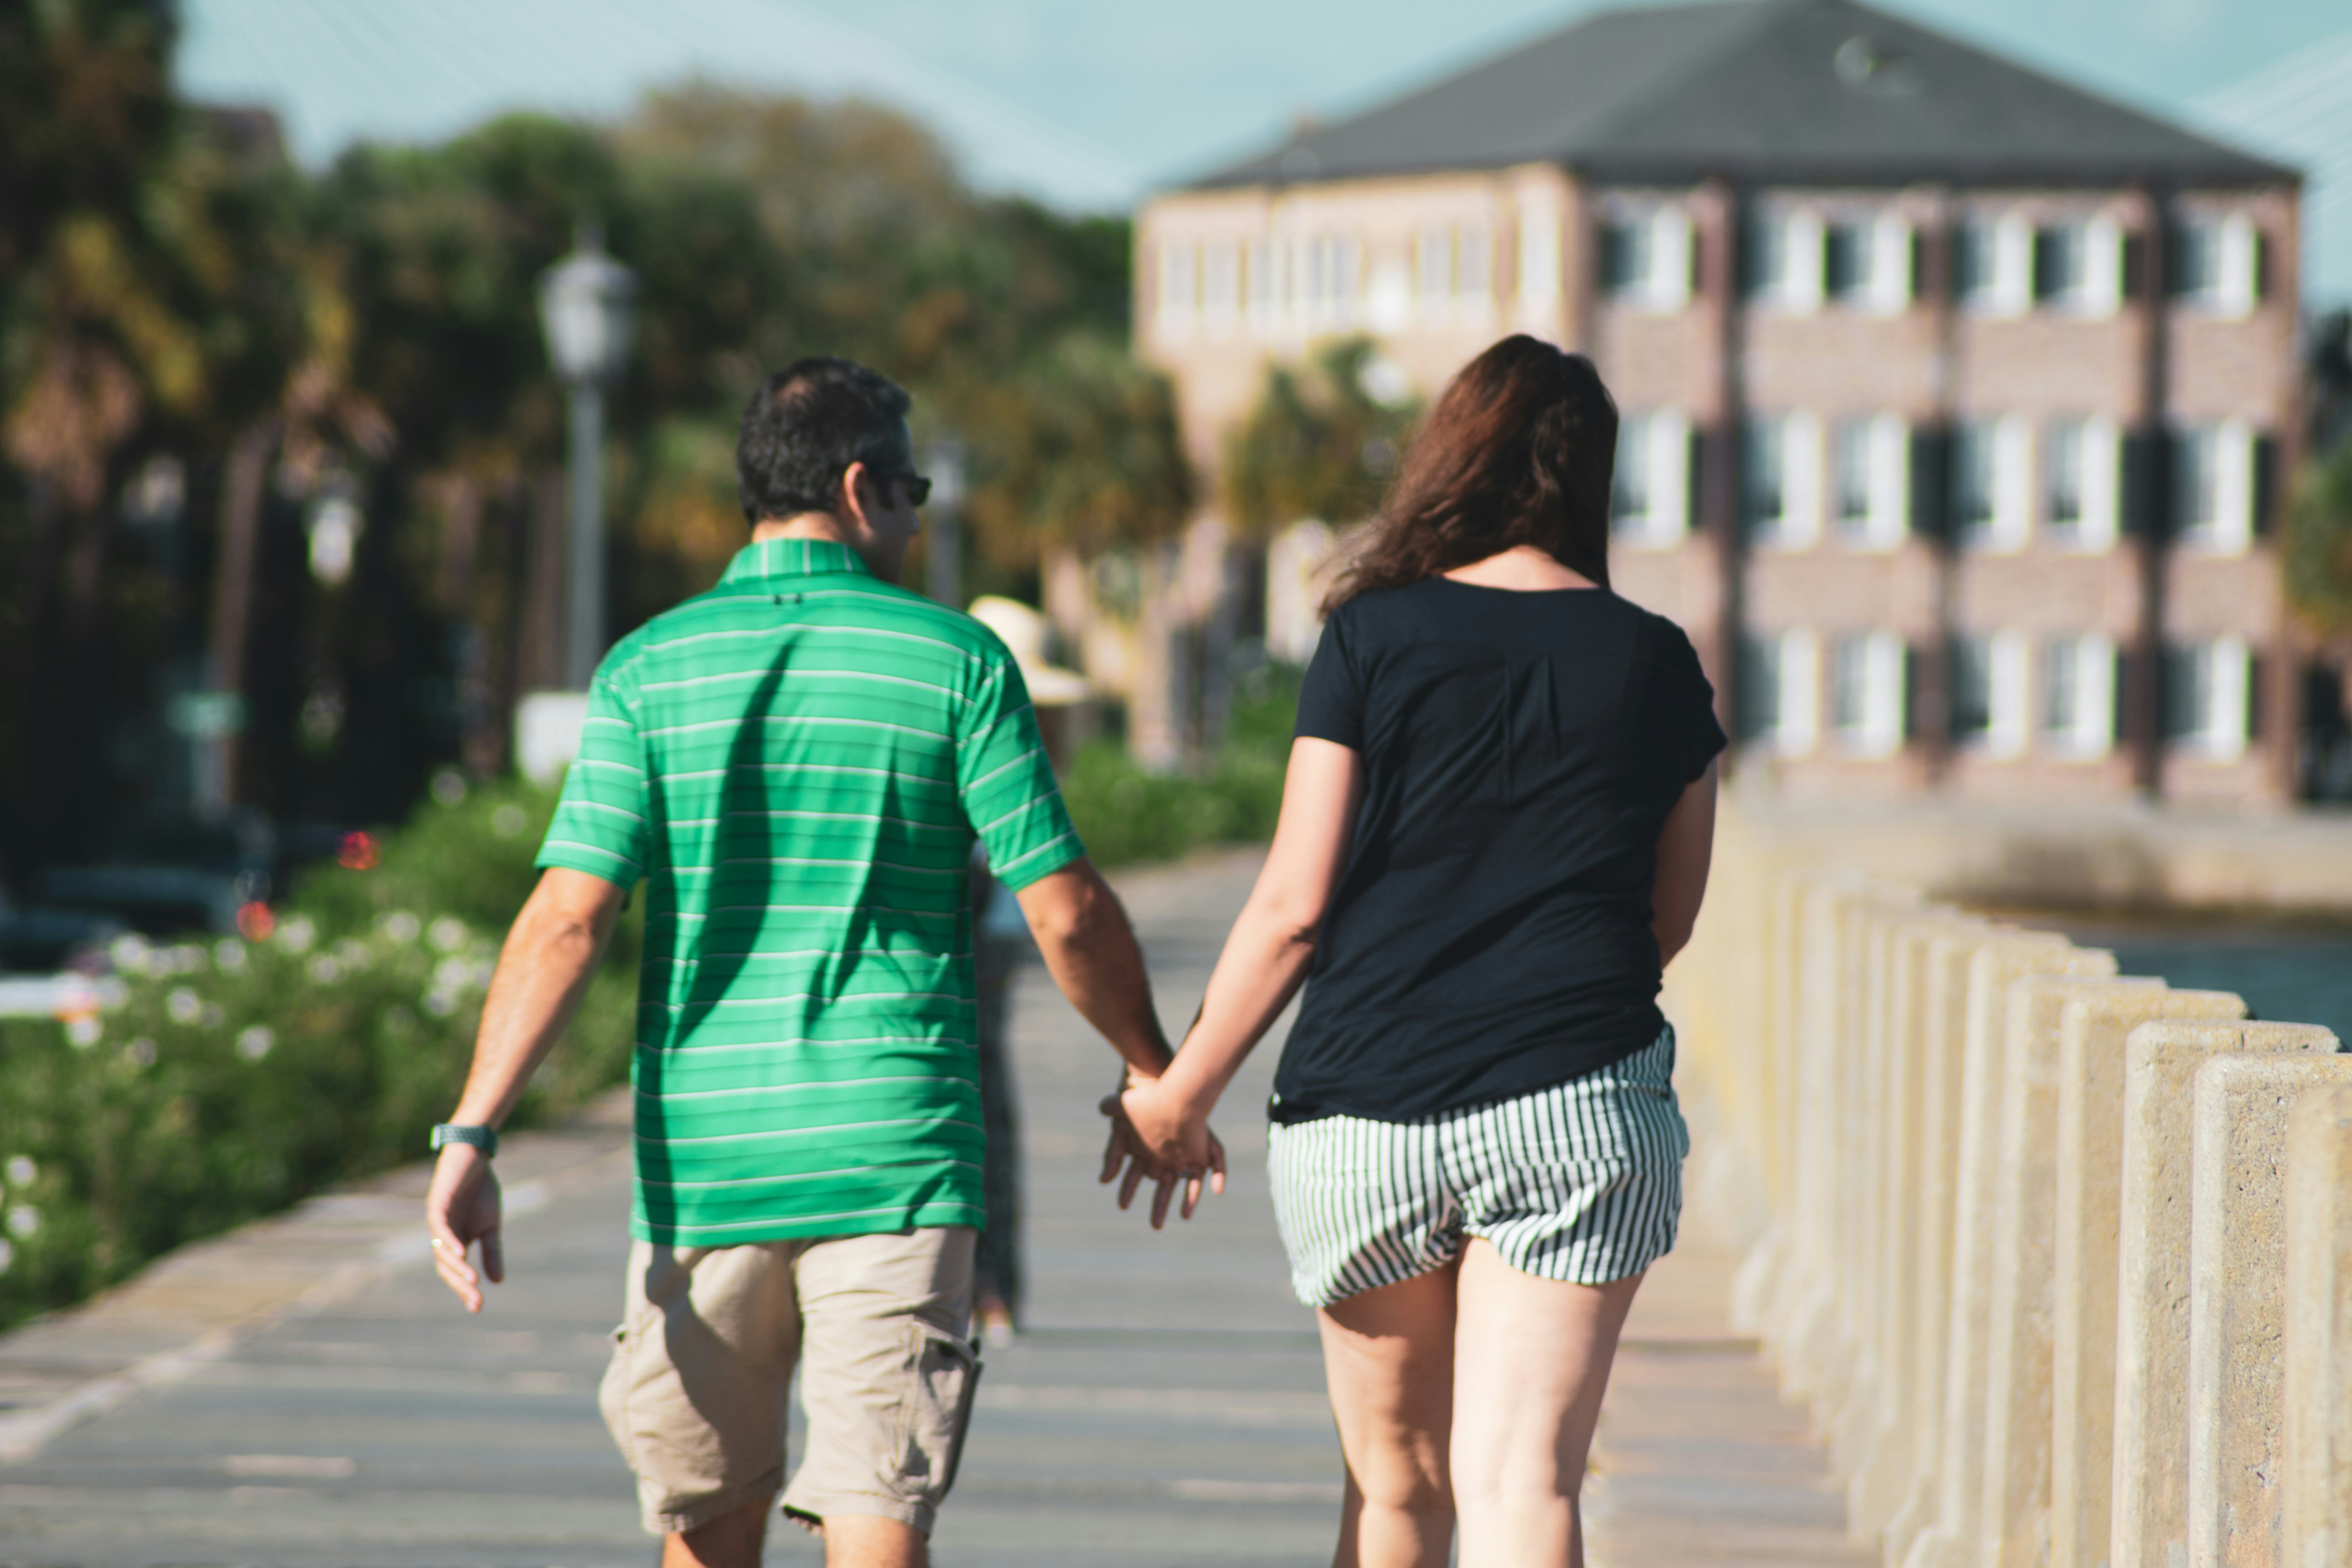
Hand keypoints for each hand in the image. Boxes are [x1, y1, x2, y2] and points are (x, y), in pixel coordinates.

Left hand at [425, 1144, 504, 1311]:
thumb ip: (491, 1252)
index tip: (477, 1308)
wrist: (474, 1158)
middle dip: (461, 1285)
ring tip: (472, 1281)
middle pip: (446, 1267)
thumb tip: (498, 1282)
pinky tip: (462, 1252)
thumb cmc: (480, 1191)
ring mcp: (437, 1222)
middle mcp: (441, 1236)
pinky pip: (440, 1228)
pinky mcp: (437, 1205)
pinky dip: (450, 1242)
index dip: (464, 1290)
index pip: (455, 1272)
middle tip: (476, 1301)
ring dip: (457, 1267)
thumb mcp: (491, 1226)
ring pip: (442, 1251)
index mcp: (454, 1242)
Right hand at [1099, 1076, 1225, 1227]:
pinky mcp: (1203, 1144)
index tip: (1123, 1206)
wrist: (1160, 1077)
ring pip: (1190, 1181)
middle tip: (1156, 1227)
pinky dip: (1218, 1175)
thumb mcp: (1119, 1124)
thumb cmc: (1140, 1100)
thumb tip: (1104, 1181)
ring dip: (1190, 1199)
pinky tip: (1218, 1189)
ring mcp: (1185, 1150)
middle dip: (1160, 1207)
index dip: (1130, 1192)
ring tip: (1185, 1215)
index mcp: (1147, 1152)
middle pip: (1165, 1187)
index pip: (1138, 1178)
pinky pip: (1213, 1164)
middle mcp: (1166, 1154)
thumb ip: (1112, 1152)